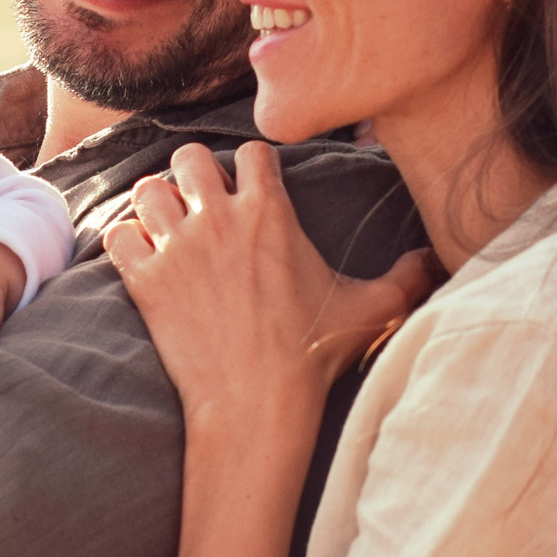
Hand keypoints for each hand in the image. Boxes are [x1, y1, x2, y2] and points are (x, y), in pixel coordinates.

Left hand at [103, 143, 435, 556]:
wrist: (256, 405)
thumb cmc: (313, 355)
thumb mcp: (371, 310)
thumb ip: (407, 277)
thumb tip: (440, 260)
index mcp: (270, 212)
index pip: (252, 151)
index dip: (250, 167)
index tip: (251, 190)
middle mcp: (218, 219)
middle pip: (188, 157)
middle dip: (194, 175)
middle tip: (202, 204)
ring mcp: (176, 248)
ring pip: (147, 190)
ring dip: (156, 205)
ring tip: (169, 228)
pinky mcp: (144, 281)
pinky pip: (116, 234)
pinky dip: (124, 242)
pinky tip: (141, 259)